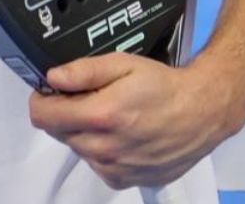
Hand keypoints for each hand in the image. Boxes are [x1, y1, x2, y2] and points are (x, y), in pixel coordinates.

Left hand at [28, 54, 234, 190]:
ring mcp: (114, 167)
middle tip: (92, 99)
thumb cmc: (166, 88)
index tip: (51, 91)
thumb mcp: (123, 64)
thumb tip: (53, 77)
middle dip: (66, 114)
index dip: (42, 99)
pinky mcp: (124, 179)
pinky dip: (102, 150)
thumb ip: (83, 71)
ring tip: (113, 116)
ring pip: (77, 148)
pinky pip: (96, 164)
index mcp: (100, 116)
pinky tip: (122, 134)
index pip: (42, 116)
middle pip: (58, 132)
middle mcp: (105, 147)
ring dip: (84, 132)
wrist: (203, 113)